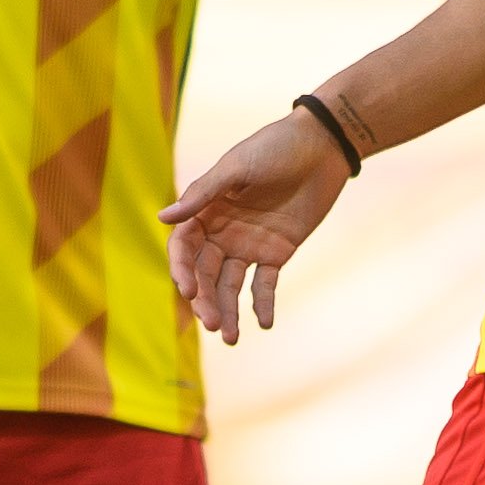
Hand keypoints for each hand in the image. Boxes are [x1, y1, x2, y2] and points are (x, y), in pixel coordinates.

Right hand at [160, 113, 353, 341]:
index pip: (184, 248)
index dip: (182, 270)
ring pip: (230, 286)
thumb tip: (163, 218)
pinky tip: (264, 323)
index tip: (189, 290)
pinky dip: (263, 304)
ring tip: (230, 338)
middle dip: (206, 300)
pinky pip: (265, 284)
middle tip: (212, 324)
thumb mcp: (237, 167)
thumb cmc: (274, 147)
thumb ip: (203, 194)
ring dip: (228, 311)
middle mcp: (222, 232)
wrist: (321, 147)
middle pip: (205, 274)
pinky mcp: (276, 253)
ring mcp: (248, 245)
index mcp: (206, 211)